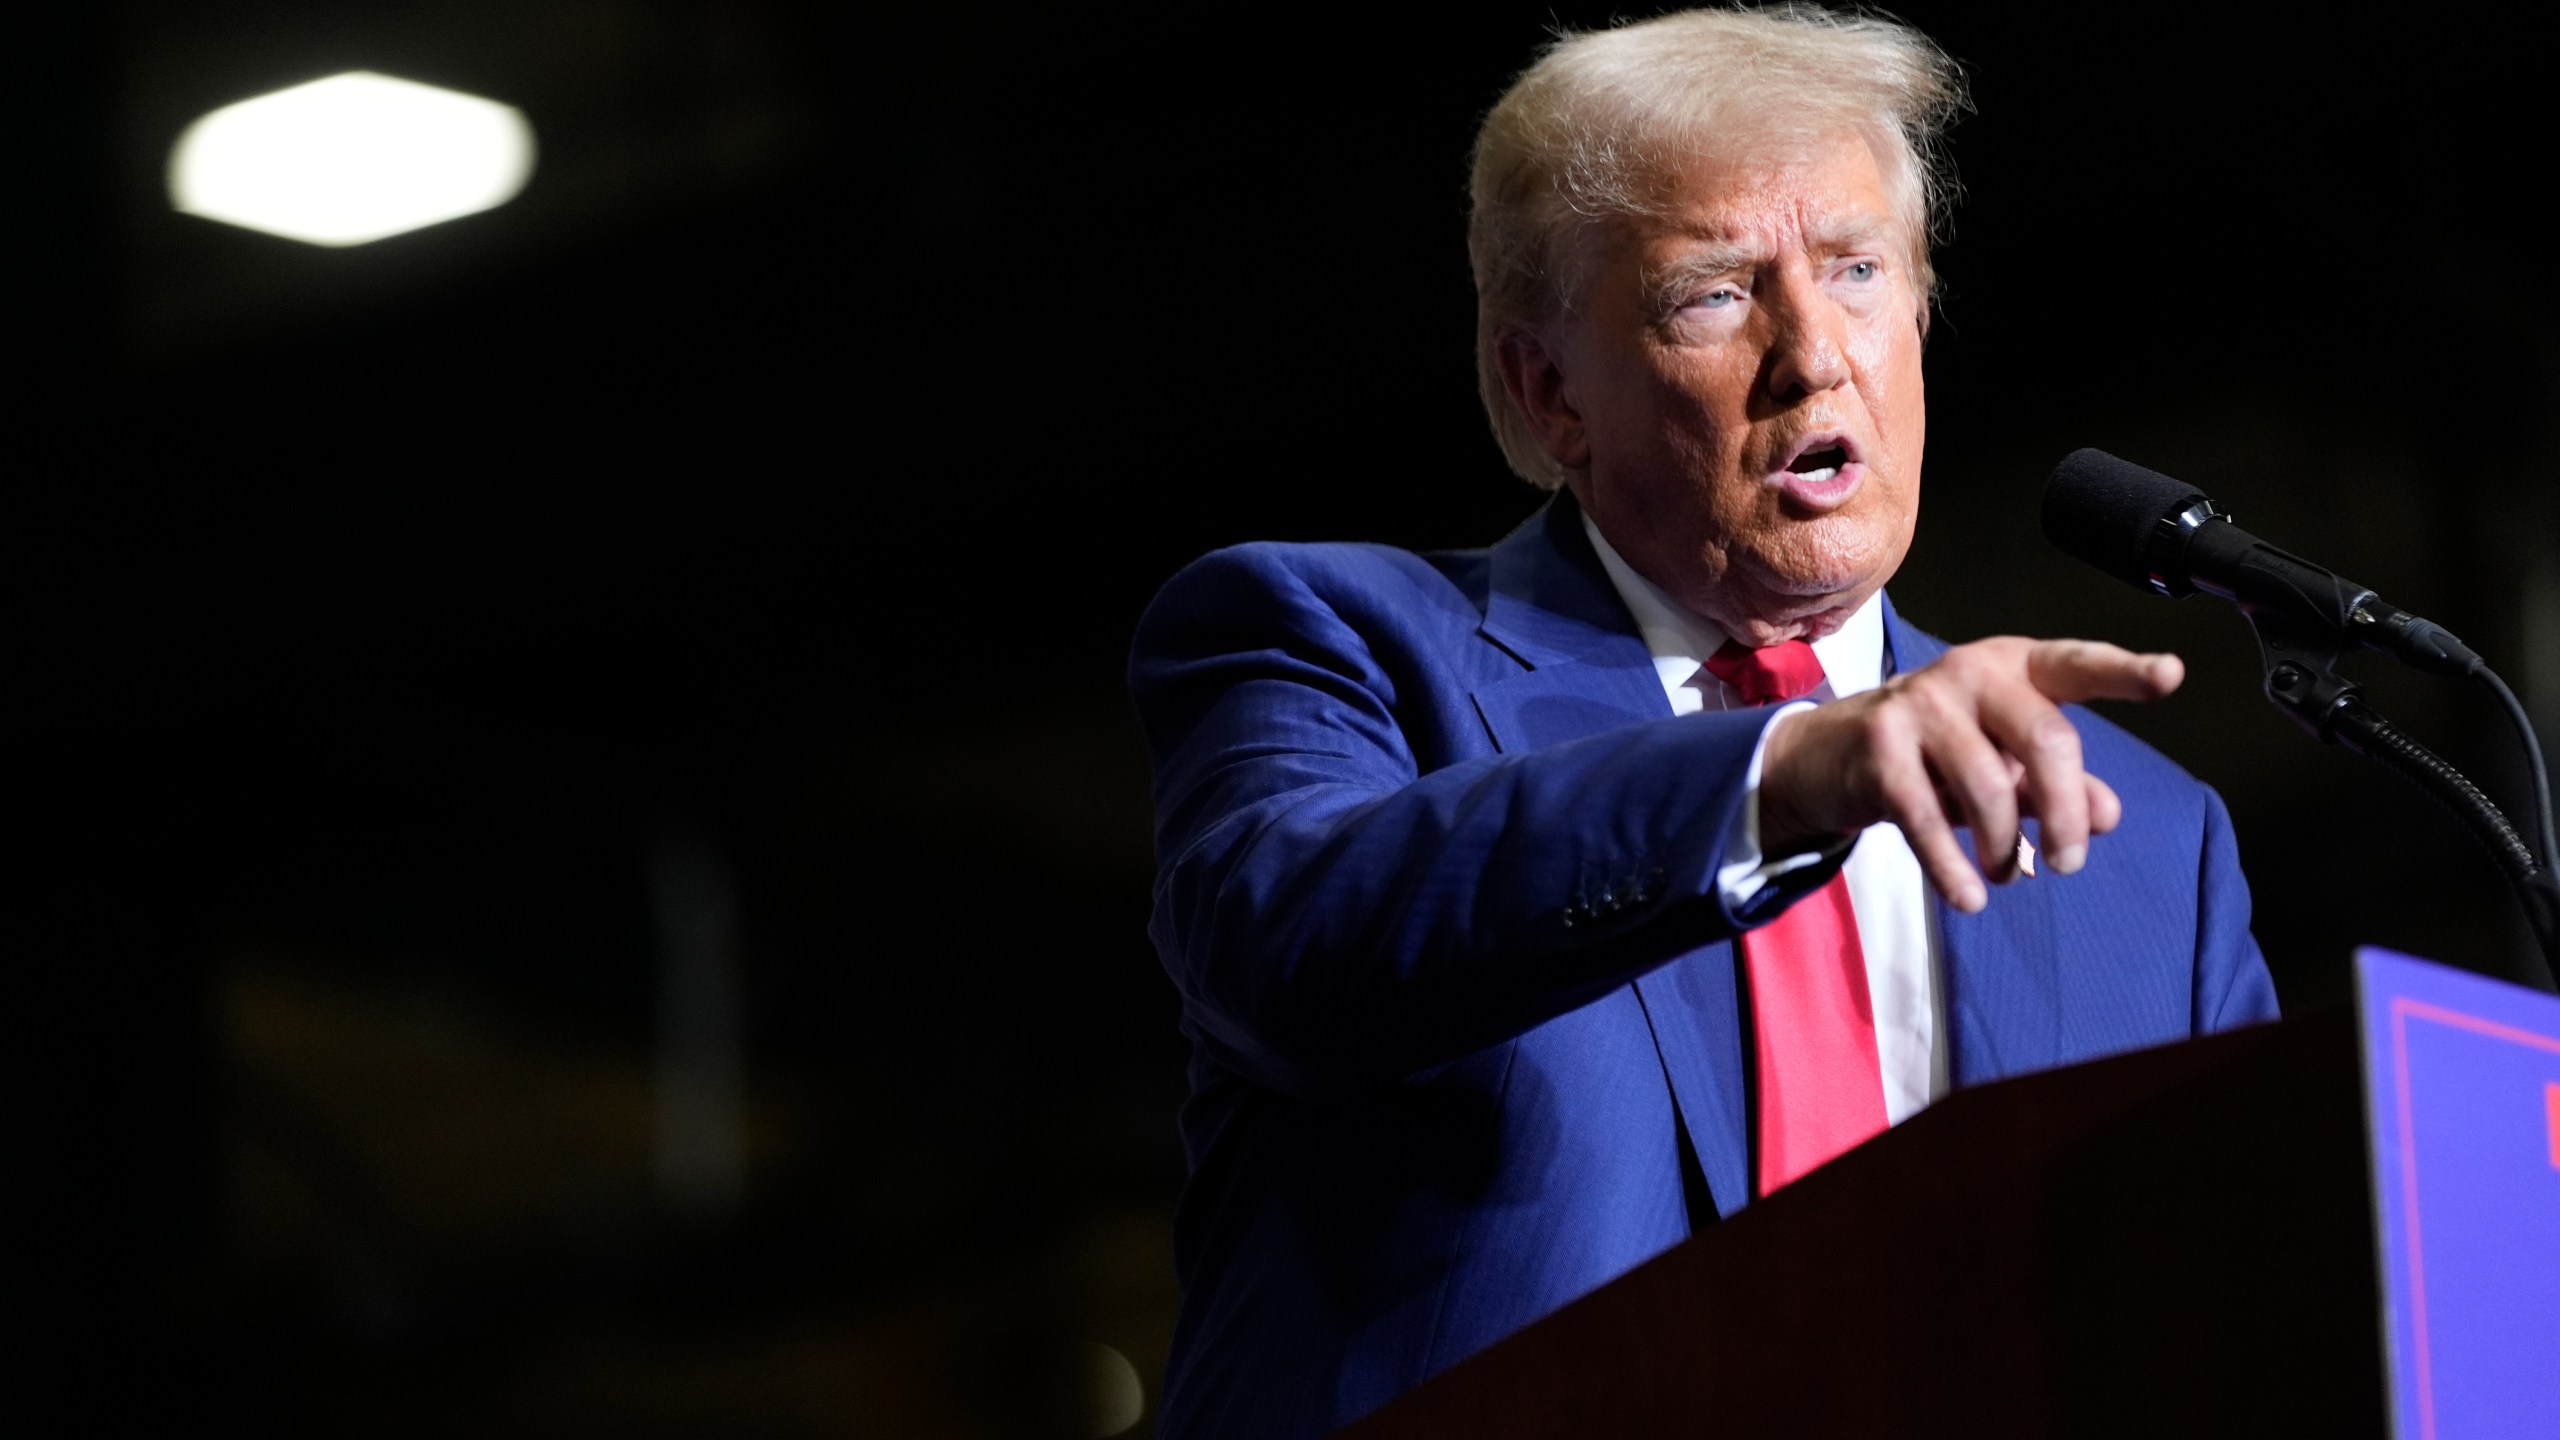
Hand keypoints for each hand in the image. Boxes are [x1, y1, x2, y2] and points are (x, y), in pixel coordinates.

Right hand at [1757, 638, 2184, 912]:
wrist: (1830, 754)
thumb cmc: (1937, 754)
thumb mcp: (2004, 765)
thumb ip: (2058, 784)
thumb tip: (2106, 815)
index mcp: (2015, 666)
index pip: (2078, 665)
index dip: (2126, 672)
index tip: (2172, 676)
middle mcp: (1972, 672)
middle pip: (2046, 738)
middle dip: (2065, 814)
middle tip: (2068, 864)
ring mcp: (1922, 704)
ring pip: (1989, 786)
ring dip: (2004, 847)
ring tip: (2006, 875)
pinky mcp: (1881, 746)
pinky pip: (1929, 819)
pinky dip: (1954, 868)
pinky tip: (1970, 897)